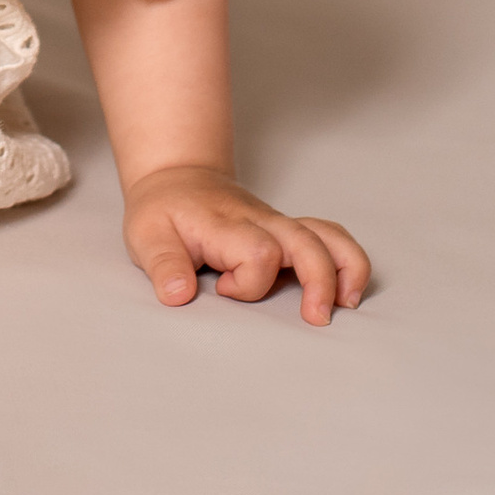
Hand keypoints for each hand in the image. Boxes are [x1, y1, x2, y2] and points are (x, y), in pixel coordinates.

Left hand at [122, 163, 368, 325]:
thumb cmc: (163, 210)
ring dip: (346, 268)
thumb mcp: (146, 235)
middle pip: (306, 242)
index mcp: (227, 225)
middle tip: (314, 318)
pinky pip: (329, 237)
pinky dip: (347, 260)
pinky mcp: (287, 231)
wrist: (176, 176)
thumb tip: (178, 295)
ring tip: (346, 304)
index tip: (221, 287)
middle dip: (319, 282)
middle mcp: (261, 222)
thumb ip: (163, 264)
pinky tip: (346, 290)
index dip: (246, 282)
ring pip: (328, 235)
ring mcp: (278, 224)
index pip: (258, 254)